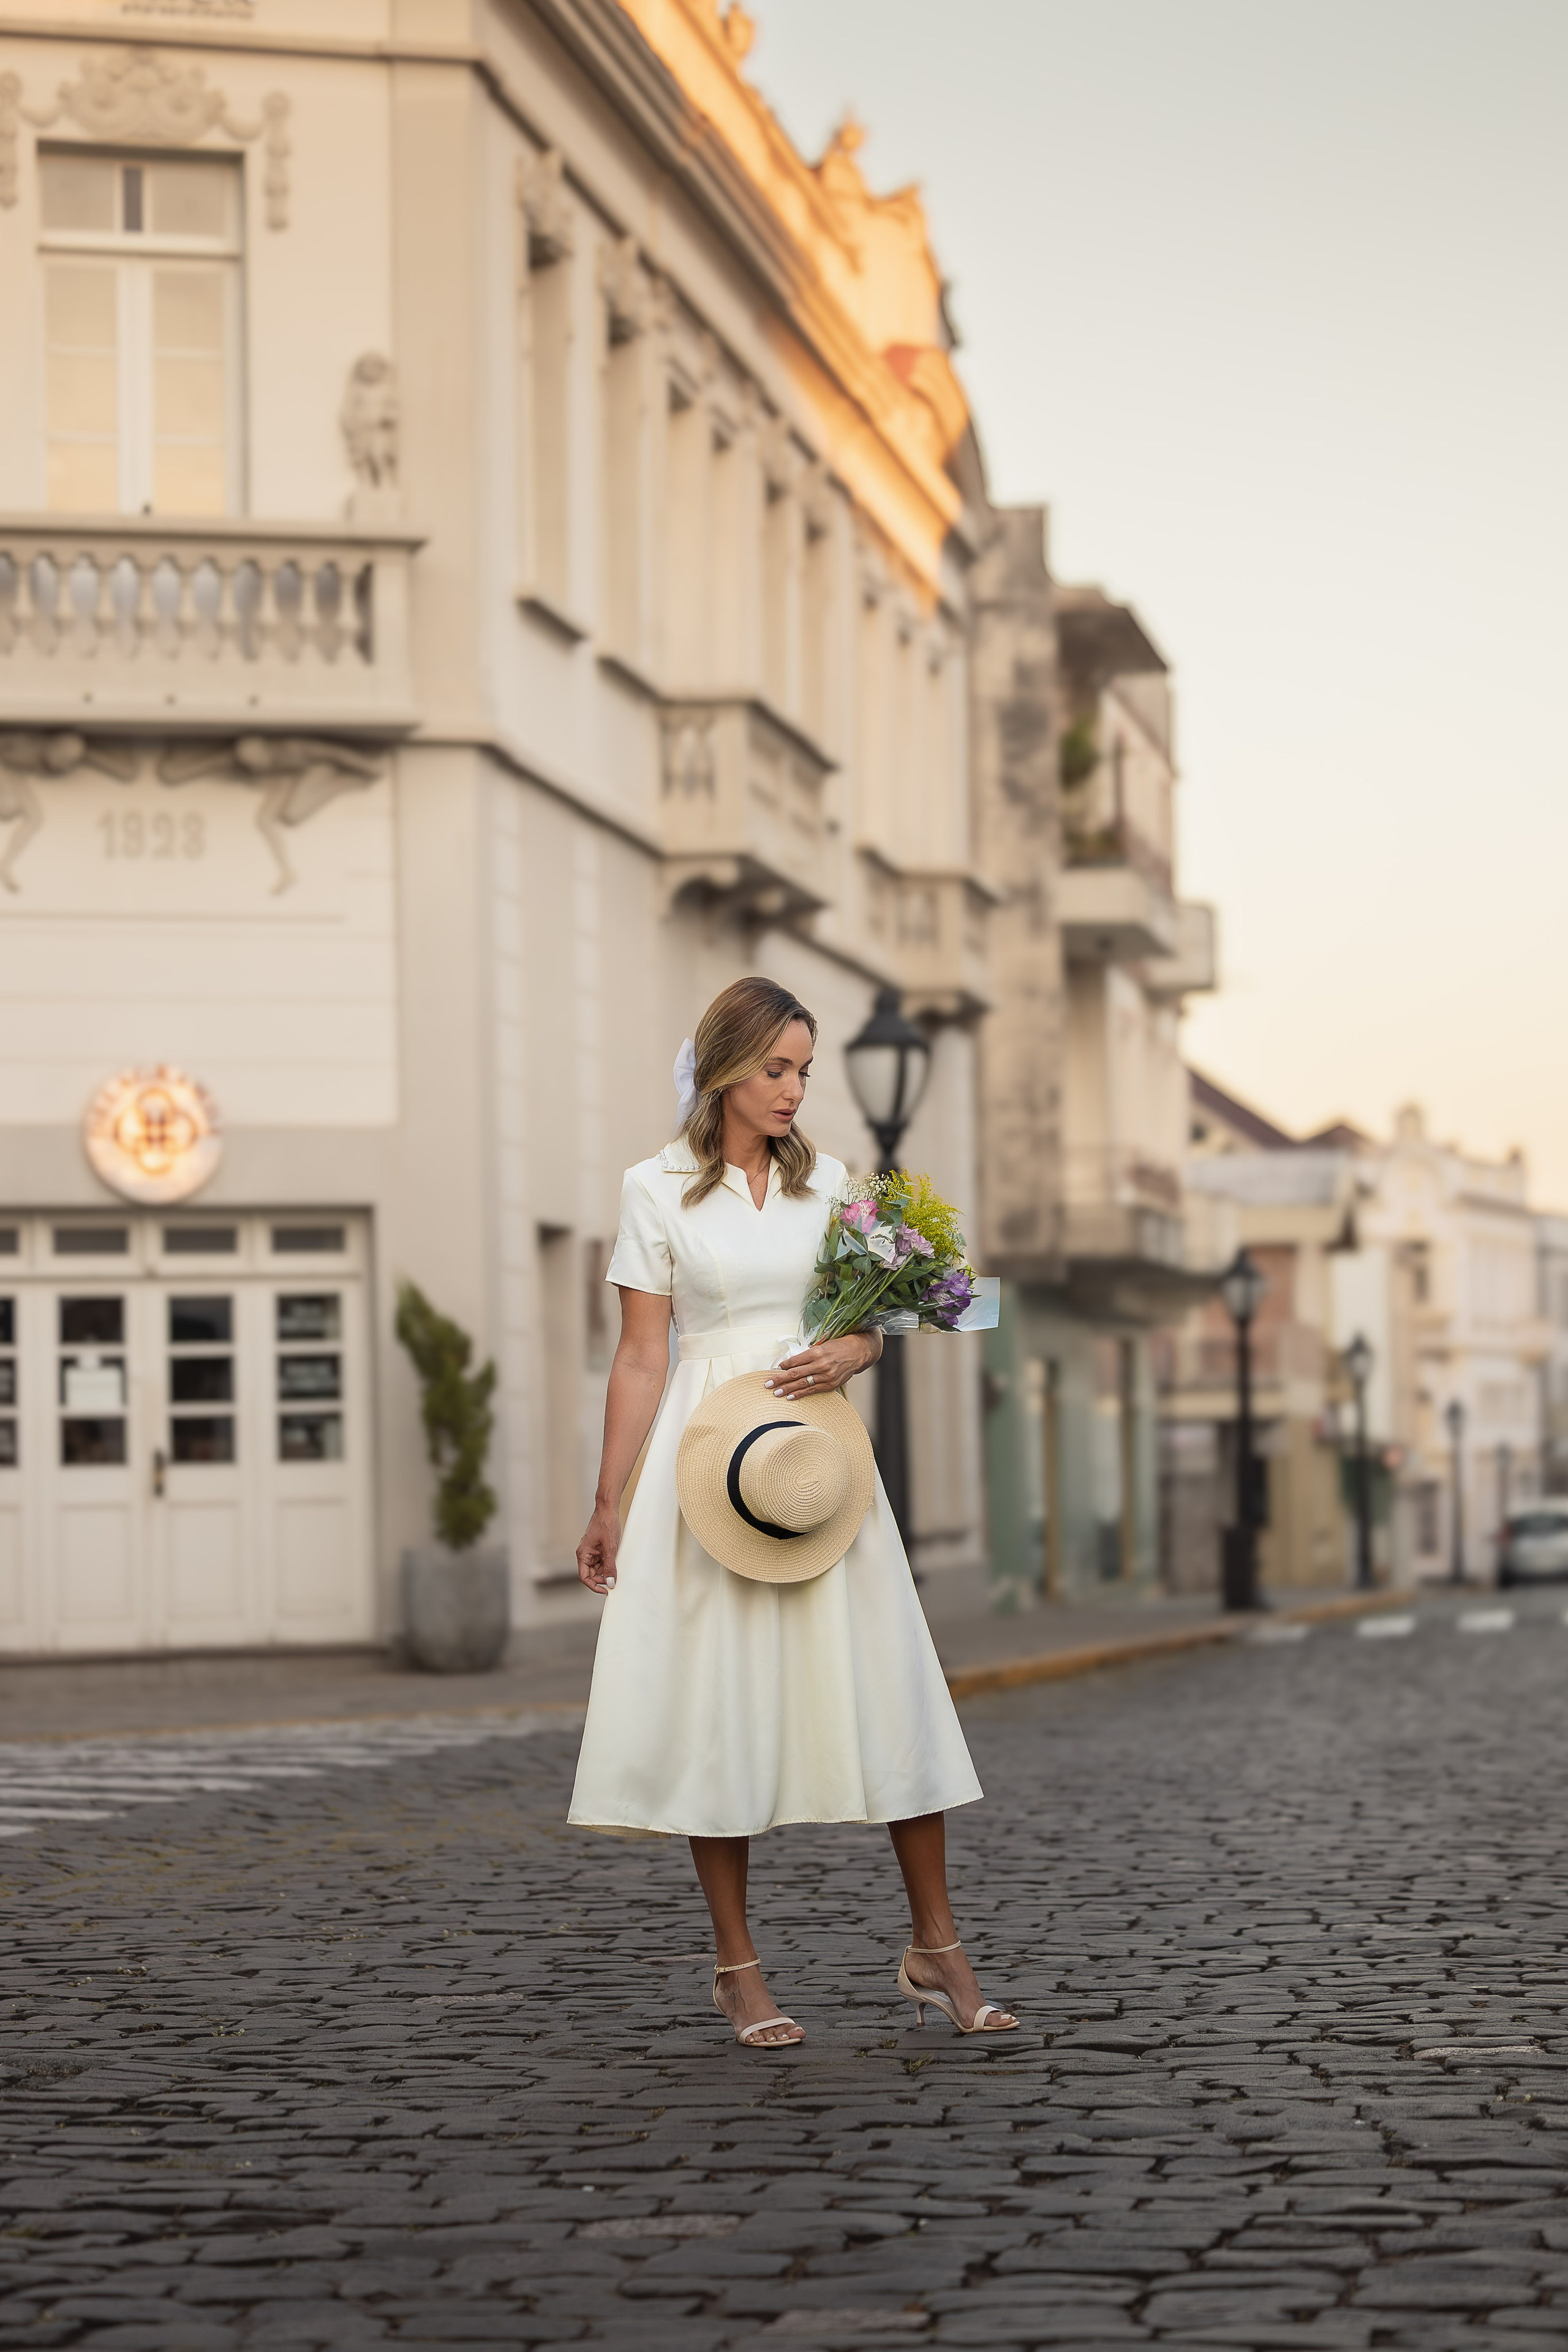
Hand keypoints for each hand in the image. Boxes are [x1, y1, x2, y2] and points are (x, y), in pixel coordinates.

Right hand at [576, 1502, 619, 1594]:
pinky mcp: (598, 1548)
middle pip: (591, 1574)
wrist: (608, 1508)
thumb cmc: (607, 1524)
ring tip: (617, 1568)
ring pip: (597, 1568)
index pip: (585, 1577)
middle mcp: (585, 1554)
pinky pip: (601, 1561)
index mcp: (583, 1554)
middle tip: (615, 1580)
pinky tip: (616, 1561)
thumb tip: (610, 1583)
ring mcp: (591, 1551)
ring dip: (606, 1571)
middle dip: (602, 1578)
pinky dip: (608, 1564)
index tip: (606, 1591)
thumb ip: (610, 1566)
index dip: (594, 1586)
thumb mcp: (611, 1548)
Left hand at [765, 1330, 880, 1400]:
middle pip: (795, 1373)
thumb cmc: (840, 1346)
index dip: (783, 1366)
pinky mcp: (830, 1384)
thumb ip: (808, 1353)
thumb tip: (791, 1362)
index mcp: (817, 1352)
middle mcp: (821, 1364)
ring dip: (787, 1389)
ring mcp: (826, 1376)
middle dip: (779, 1379)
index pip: (795, 1361)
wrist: (859, 1352)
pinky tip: (790, 1396)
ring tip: (776, 1392)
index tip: (775, 1369)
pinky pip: (812, 1390)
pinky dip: (800, 1393)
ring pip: (802, 1384)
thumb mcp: (823, 1344)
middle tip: (767, 1384)